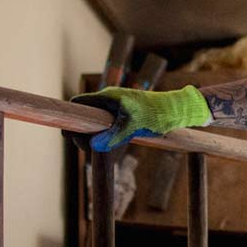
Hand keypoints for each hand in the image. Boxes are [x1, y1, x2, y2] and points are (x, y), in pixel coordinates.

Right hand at [69, 85, 212, 152]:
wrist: (176, 111)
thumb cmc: (156, 114)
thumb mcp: (134, 126)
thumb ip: (113, 135)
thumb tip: (93, 145)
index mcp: (107, 97)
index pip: (78, 103)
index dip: (71, 118)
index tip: (70, 136)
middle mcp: (108, 101)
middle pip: (84, 117)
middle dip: (82, 133)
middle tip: (88, 149)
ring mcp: (115, 109)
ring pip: (95, 124)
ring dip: (94, 138)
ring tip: (100, 149)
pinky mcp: (122, 117)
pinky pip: (106, 127)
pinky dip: (104, 137)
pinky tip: (111, 147)